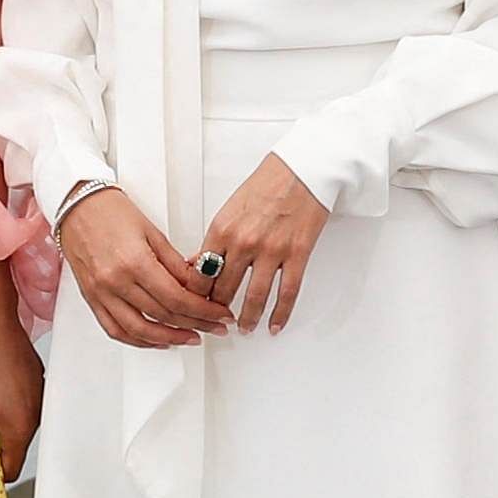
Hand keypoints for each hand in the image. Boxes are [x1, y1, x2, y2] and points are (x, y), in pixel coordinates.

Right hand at [57, 190, 228, 350]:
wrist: (76, 205)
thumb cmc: (109, 210)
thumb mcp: (153, 233)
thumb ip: (175, 265)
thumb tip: (198, 286)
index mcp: (134, 262)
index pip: (177, 298)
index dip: (204, 310)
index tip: (219, 314)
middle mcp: (115, 282)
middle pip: (163, 316)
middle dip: (195, 324)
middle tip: (214, 326)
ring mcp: (101, 293)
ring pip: (140, 331)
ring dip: (169, 339)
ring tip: (190, 337)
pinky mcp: (92, 298)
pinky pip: (115, 330)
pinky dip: (138, 340)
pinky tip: (156, 340)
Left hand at [194, 155, 334, 332]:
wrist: (302, 169)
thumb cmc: (267, 184)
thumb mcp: (229, 209)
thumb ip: (214, 240)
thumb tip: (198, 263)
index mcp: (222, 229)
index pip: (200, 274)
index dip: (195, 296)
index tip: (194, 305)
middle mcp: (244, 242)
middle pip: (223, 289)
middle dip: (217, 310)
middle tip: (216, 321)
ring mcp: (271, 250)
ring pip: (254, 297)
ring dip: (247, 318)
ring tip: (244, 327)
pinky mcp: (297, 253)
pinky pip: (287, 292)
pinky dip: (280, 313)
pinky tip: (274, 325)